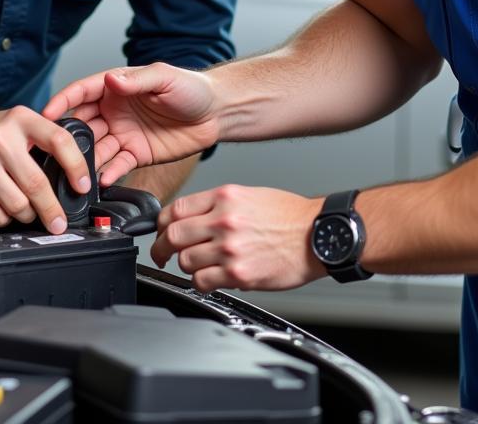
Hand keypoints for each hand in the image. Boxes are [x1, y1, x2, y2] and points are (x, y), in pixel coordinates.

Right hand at [0, 106, 90, 232]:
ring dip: (28, 215)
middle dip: (53, 209)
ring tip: (29, 211)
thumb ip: (44, 139)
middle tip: (59, 222)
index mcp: (20, 119)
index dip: (76, 166)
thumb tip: (76, 172)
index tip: (83, 185)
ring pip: (17, 205)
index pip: (58, 140)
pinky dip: (7, 219)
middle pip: (36, 183)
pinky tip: (7, 209)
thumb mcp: (19, 123)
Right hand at [43, 63, 219, 185]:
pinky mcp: (136, 154)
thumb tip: (111, 80)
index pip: (82, 92)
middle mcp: (114, 111)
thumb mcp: (164, 77)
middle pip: (82, 123)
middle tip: (55, 150)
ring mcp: (123, 133)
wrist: (217, 113)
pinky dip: (108, 173)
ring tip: (76, 171)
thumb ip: (136, 81)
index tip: (46, 113)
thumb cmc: (192, 88)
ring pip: (96, 148)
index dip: (63, 101)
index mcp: (116, 87)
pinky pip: (117, 165)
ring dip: (85, 159)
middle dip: (67, 136)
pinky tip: (101, 180)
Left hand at [150, 185, 325, 292]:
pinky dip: (200, 282)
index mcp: (224, 196)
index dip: (160, 223)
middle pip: (172, 235)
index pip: (176, 208)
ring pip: (185, 261)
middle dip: (161, 247)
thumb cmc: (288, 216)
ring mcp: (230, 248)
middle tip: (161, 254)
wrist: (318, 235)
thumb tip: (190, 218)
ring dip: (185, 265)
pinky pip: (202, 282)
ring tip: (195, 265)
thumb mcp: (248, 195)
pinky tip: (208, 278)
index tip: (159, 231)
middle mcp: (223, 220)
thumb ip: (216, 204)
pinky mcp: (239, 273)